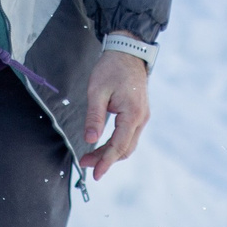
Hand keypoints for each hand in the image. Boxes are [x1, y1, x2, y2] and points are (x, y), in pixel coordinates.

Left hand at [81, 49, 151, 180]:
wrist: (127, 52)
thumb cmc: (111, 69)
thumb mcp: (97, 91)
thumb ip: (94, 117)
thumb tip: (90, 140)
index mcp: (133, 113)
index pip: (119, 145)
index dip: (106, 161)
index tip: (95, 174)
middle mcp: (141, 118)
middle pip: (124, 149)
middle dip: (105, 159)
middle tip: (84, 163)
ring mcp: (142, 117)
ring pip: (127, 144)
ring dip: (110, 153)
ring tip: (90, 156)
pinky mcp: (139, 114)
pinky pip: (128, 136)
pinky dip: (115, 144)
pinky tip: (102, 145)